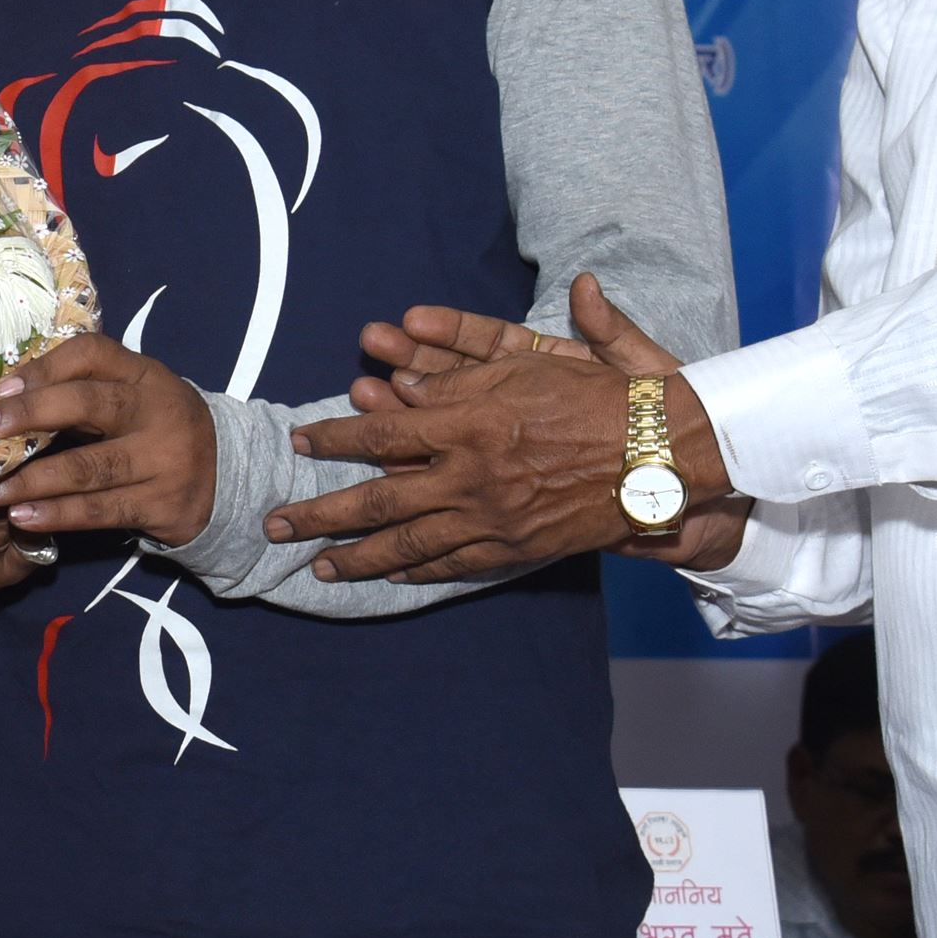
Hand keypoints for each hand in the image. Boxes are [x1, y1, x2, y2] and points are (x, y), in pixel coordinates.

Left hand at [0, 334, 217, 544]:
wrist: (227, 478)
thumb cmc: (155, 428)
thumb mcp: (133, 395)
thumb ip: (82, 390)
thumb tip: (3, 397)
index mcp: (146, 374)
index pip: (91, 354)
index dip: (43, 368)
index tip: (0, 389)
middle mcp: (158, 411)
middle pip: (89, 404)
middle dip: (29, 415)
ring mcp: (164, 460)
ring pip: (88, 469)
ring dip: (30, 481)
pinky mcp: (163, 505)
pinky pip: (100, 512)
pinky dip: (57, 516)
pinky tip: (23, 518)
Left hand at [272, 276, 735, 583]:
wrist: (660, 455)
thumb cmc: (599, 398)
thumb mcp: (531, 364)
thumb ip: (468, 368)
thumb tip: (412, 381)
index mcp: (471, 421)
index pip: (383, 431)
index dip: (336, 436)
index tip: (301, 442)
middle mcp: (472, 475)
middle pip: (377, 498)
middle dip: (320, 514)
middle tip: (276, 524)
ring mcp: (492, 517)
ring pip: (406, 542)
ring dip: (355, 556)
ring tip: (316, 566)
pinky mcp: (514, 548)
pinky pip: (450, 562)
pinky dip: (412, 568)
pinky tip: (385, 573)